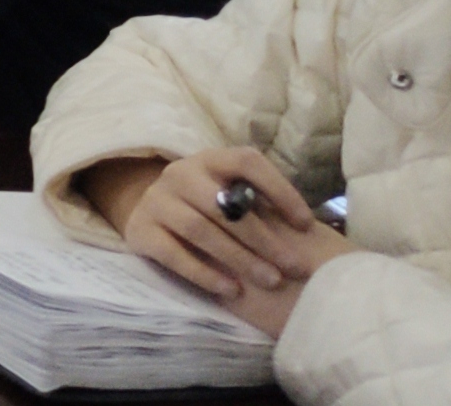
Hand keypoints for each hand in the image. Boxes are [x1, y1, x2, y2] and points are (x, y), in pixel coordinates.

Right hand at [81, 151, 349, 319]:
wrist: (154, 214)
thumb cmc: (210, 209)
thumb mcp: (232, 195)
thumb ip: (259, 205)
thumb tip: (311, 234)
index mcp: (209, 160)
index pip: (246, 161)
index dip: (279, 190)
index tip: (306, 225)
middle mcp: (179, 174)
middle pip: (223, 204)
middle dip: (264, 238)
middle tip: (296, 267)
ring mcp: (155, 201)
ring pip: (199, 230)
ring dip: (239, 258)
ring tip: (271, 281)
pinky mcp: (139, 231)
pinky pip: (172, 254)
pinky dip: (204, 273)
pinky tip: (232, 290)